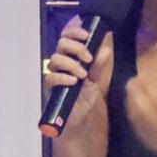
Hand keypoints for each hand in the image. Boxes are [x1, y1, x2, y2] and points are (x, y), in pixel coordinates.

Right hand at [44, 20, 112, 135]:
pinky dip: (62, 77)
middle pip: (61, 44)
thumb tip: (105, 48)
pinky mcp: (51, 89)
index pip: (69, 37)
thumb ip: (100, 66)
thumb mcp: (99, 82)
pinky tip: (73, 82)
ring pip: (55, 58)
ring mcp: (56, 75)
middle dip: (75, 47)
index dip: (75, 31)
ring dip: (70, 63)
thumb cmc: (90, 102)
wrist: (82, 125)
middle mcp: (63, 64)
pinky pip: (50, 77)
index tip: (86, 35)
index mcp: (74, 58)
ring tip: (83, 74)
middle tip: (88, 57)